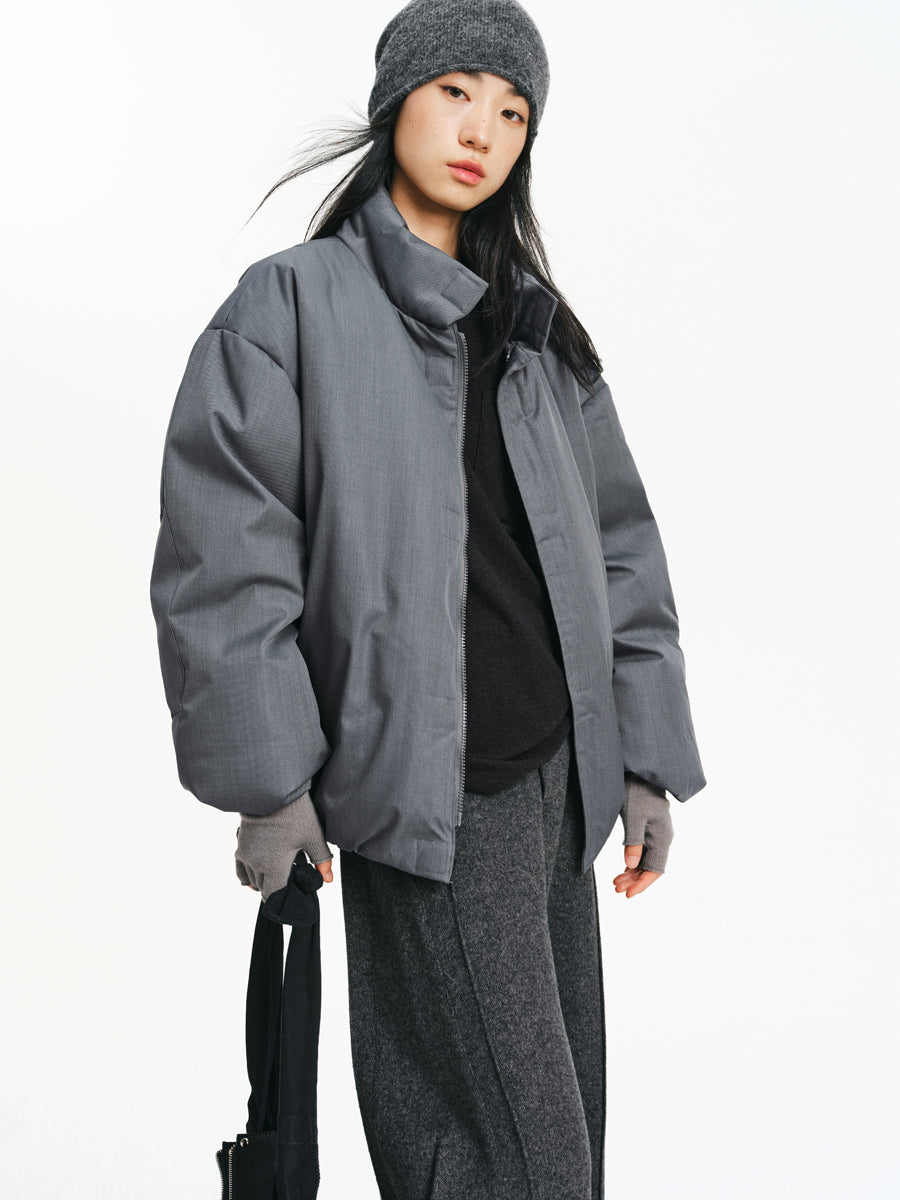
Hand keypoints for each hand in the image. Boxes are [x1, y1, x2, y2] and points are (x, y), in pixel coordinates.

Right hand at [235, 791, 334, 899]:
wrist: (271, 791)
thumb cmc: (294, 813)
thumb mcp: (313, 836)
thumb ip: (321, 860)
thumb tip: (328, 879)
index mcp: (275, 867)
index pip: (273, 896)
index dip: (282, 900)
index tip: (291, 896)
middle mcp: (257, 864)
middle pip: (263, 888)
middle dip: (274, 889)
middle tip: (288, 883)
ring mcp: (246, 855)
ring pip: (251, 879)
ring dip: (261, 882)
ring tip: (275, 878)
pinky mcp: (241, 844)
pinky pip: (240, 868)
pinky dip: (246, 875)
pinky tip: (252, 877)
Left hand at [613, 773, 672, 899]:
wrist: (639, 771)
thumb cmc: (636, 790)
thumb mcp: (632, 816)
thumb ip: (633, 842)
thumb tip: (631, 866)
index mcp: (662, 837)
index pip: (655, 869)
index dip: (642, 884)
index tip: (627, 895)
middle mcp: (662, 838)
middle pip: (650, 867)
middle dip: (633, 880)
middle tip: (615, 888)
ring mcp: (656, 833)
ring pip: (645, 860)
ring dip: (632, 872)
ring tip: (616, 882)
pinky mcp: (648, 828)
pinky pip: (643, 851)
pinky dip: (632, 861)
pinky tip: (624, 869)